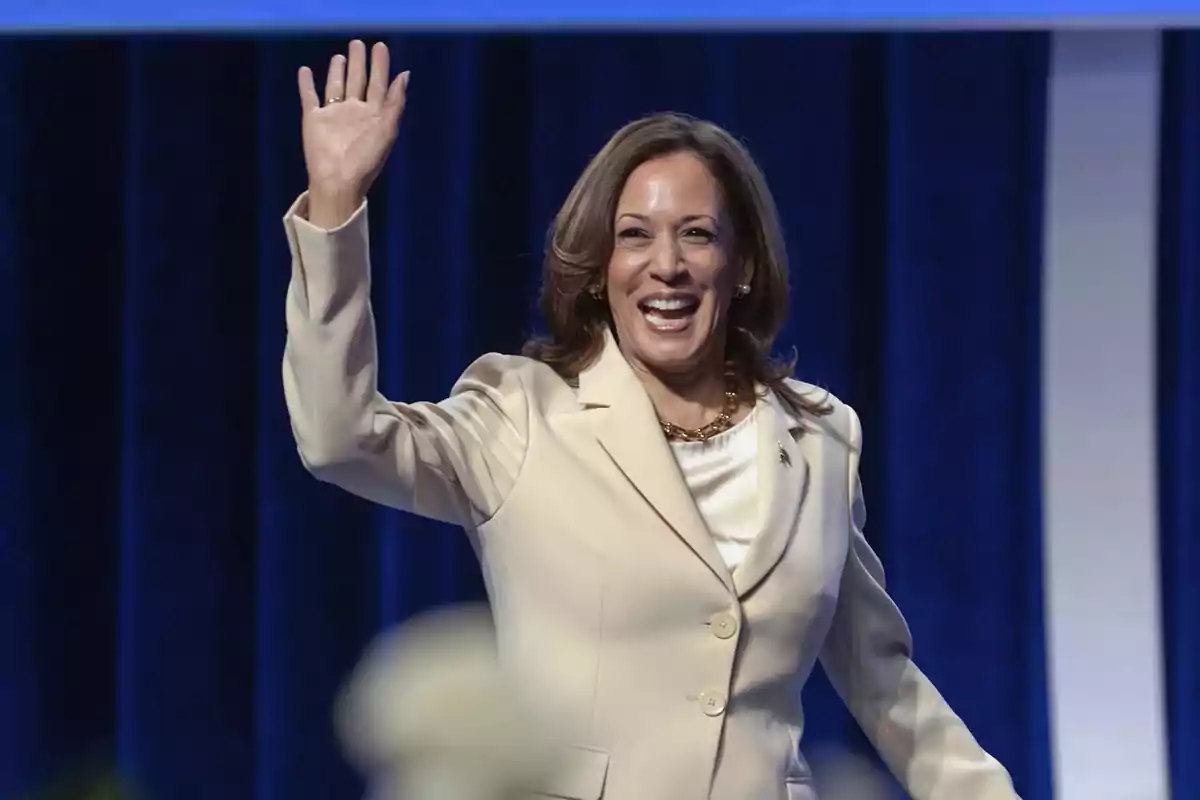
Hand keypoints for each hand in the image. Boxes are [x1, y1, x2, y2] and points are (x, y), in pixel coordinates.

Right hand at [298, 40, 408, 227]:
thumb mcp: (387, 130)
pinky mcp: (314, 119)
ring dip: (337, 71)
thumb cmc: (365, 160)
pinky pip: (309, 97)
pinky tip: (305, 71)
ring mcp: (333, 115)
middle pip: (357, 81)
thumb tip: (405, 75)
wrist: (338, 181)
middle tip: (359, 43)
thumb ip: (396, 103)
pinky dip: (306, 84)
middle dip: (359, 63)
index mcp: (373, 115)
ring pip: (335, 86)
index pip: (378, 84)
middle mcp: (354, 112)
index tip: (380, 47)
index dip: (380, 66)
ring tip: (340, 56)